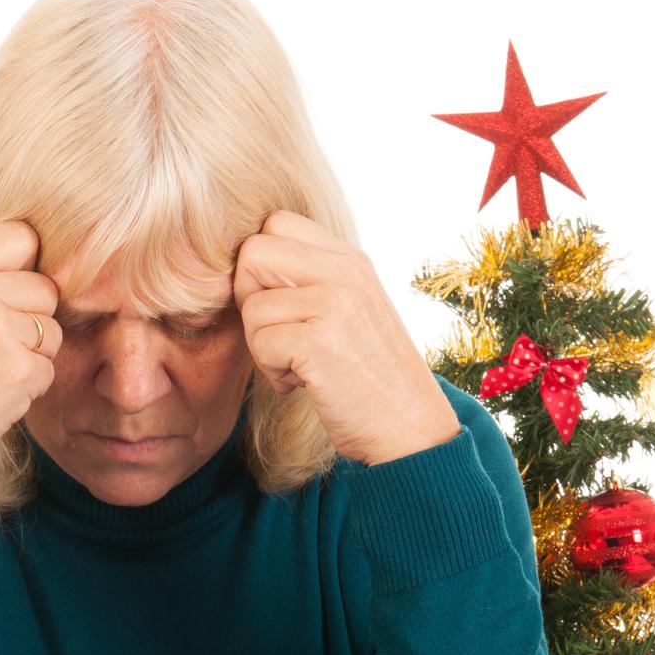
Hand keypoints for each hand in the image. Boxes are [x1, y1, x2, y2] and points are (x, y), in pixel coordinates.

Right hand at [0, 219, 60, 477]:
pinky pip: (48, 369)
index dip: (26, 266)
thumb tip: (44, 264)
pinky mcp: (18, 370)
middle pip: (46, 288)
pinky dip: (27, 387)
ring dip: (30, 355)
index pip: (22, 236)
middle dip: (30, 318)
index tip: (8, 295)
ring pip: (51, 331)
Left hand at [233, 209, 459, 464]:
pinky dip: (272, 373)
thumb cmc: (370, 378)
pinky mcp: (322, 342)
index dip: (260, 267)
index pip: (276, 223)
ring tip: (299, 367)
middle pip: (252, 253)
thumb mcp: (349, 312)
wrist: (411, 430)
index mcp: (351, 260)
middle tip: (278, 335)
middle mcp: (346, 271)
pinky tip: (302, 384)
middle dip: (250, 299)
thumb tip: (243, 265)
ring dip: (262, 347)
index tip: (279, 306)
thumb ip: (310, 282)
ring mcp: (337, 303)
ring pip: (252, 306)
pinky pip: (260, 343)